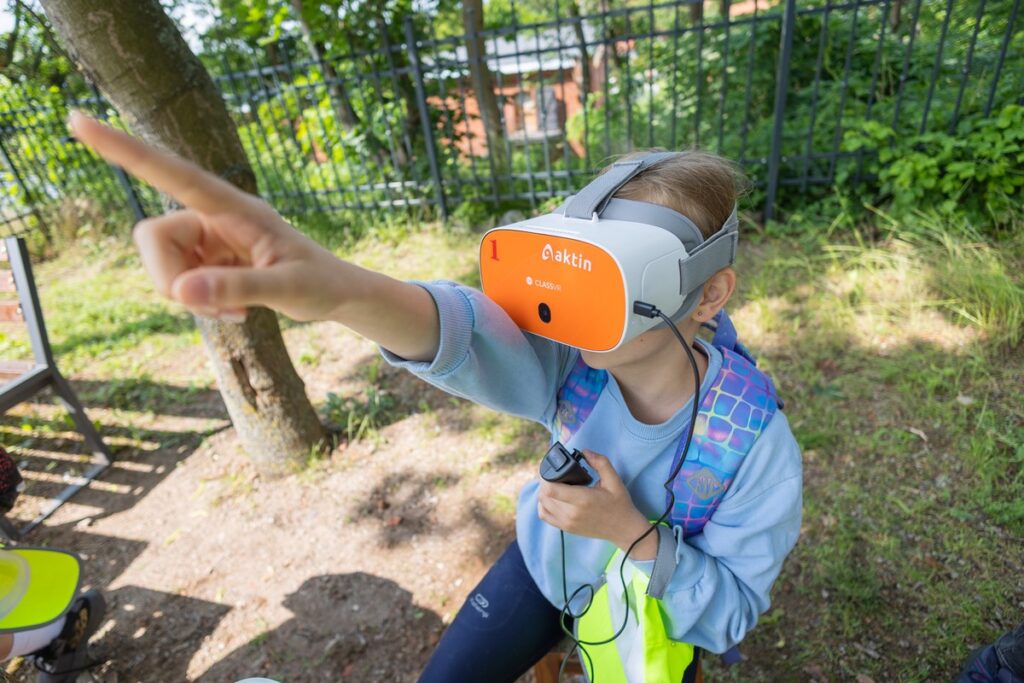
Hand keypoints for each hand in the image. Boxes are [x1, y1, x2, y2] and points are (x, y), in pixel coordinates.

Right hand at [68, 112, 350, 322]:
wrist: (335, 295)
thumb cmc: (320, 283)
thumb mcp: (287, 288)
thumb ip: (237, 287)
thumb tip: (181, 292)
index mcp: (233, 207)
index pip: (171, 172)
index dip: (125, 151)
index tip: (77, 121)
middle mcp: (213, 217)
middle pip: (151, 238)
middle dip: (170, 280)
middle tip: (214, 305)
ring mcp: (208, 240)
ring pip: (162, 267)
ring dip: (190, 297)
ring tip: (237, 309)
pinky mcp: (207, 261)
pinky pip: (178, 284)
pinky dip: (200, 304)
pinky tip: (237, 310)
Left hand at [537, 450, 656, 559]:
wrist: (624, 529)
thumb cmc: (619, 503)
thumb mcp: (614, 480)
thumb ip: (600, 462)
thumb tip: (584, 451)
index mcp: (582, 499)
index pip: (550, 489)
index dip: (545, 476)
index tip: (549, 468)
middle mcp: (572, 513)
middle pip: (544, 495)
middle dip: (544, 482)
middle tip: (551, 473)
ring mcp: (567, 523)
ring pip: (542, 505)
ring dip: (543, 492)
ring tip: (552, 484)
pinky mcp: (566, 528)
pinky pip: (544, 516)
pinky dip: (543, 505)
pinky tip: (551, 498)